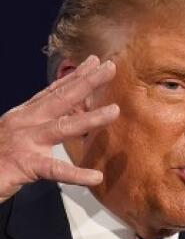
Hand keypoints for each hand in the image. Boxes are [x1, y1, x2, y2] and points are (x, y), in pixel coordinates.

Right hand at [0, 55, 117, 203]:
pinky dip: (76, 174)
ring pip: (63, 127)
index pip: (54, 91)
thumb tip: (68, 114)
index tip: (94, 62)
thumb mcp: (17, 132)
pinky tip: (95, 176)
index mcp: (25, 114)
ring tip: (114, 111)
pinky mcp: (24, 165)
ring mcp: (25, 142)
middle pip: (61, 99)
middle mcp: (25, 122)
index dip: (75, 76)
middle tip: (111, 68)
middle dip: (87, 83)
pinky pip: (54, 169)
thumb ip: (40, 122)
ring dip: (90, 119)